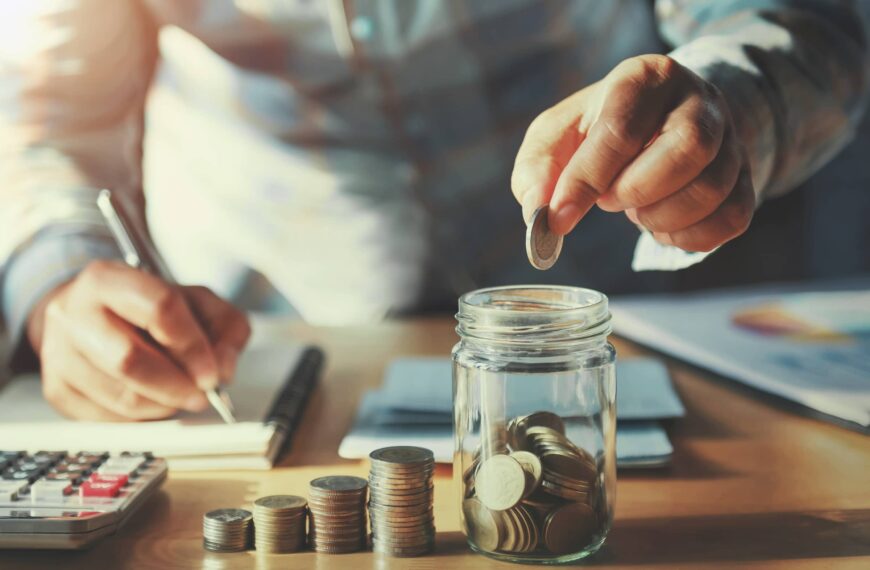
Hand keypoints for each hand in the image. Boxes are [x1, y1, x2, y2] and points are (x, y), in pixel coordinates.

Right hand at [27, 260, 250, 420]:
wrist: (92, 314)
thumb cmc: (149, 308)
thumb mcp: (197, 302)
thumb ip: (225, 327)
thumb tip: (223, 369)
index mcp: (109, 278)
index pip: (158, 309)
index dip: (192, 346)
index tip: (213, 373)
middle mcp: (73, 312)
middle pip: (130, 359)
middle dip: (176, 385)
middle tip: (201, 394)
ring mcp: (58, 352)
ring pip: (120, 396)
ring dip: (163, 405)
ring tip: (180, 395)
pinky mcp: (56, 388)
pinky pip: (107, 418)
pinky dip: (142, 418)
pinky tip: (154, 401)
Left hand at [512, 54, 754, 251]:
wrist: (660, 120)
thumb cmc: (600, 127)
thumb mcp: (559, 134)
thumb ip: (538, 168)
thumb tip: (539, 207)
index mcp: (645, 78)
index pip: (621, 131)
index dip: (586, 181)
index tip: (558, 218)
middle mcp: (699, 101)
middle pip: (687, 150)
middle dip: (635, 191)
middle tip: (609, 200)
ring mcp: (731, 139)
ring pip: (711, 189)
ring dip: (659, 216)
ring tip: (634, 208)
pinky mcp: (745, 177)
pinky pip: (731, 219)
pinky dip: (687, 237)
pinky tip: (662, 224)